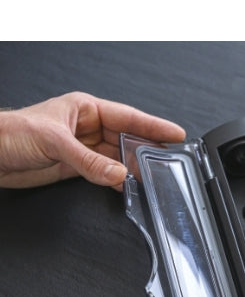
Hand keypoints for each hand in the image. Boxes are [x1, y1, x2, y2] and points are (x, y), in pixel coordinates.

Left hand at [0, 92, 185, 188]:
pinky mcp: (77, 167)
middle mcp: (88, 127)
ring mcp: (84, 148)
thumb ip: (89, 161)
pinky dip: (118, 181)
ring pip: (118, 158)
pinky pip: (105, 173)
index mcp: (86, 109)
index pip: (128, 117)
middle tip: (170, 161)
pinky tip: (129, 186)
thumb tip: (120, 174)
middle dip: (148, 149)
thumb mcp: (54, 142)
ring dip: (134, 168)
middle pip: (127, 138)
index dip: (154, 126)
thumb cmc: (9, 133)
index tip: (176, 134)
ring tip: (154, 177)